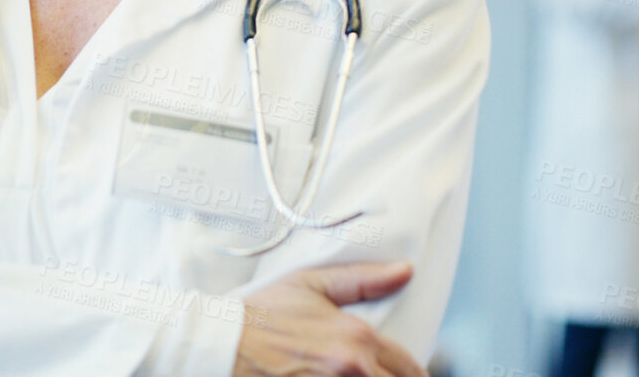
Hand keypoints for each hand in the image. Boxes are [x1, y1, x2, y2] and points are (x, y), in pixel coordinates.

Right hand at [234, 261, 424, 376]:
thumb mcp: (312, 285)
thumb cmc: (263, 314)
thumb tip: (405, 271)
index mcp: (358, 339)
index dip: (415, 375)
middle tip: (382, 376)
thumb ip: (363, 280)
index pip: (408, 366)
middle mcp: (352, 370)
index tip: (417, 376)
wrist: (221, 343)